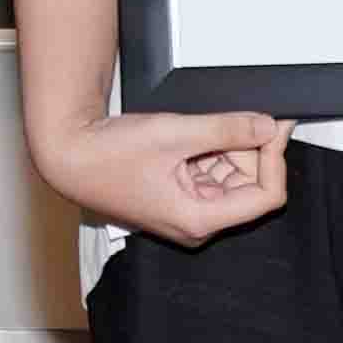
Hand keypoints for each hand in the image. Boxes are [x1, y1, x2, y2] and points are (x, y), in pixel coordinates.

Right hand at [29, 103, 291, 245]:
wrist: (67, 155)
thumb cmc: (106, 156)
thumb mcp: (175, 133)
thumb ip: (227, 129)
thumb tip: (265, 125)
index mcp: (199, 220)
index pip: (266, 196)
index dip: (274, 158)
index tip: (273, 126)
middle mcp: (196, 223)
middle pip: (249, 184)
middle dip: (244, 149)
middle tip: (228, 119)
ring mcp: (186, 212)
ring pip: (229, 177)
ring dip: (223, 148)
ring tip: (192, 130)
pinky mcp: (177, 198)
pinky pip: (208, 175)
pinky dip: (207, 152)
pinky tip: (187, 137)